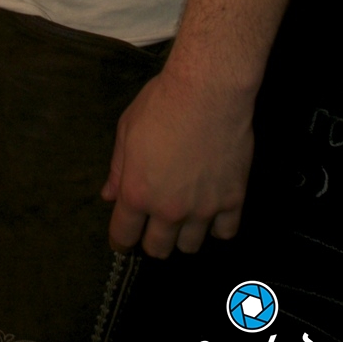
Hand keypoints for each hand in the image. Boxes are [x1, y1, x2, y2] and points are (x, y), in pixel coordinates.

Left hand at [101, 65, 253, 257]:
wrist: (207, 92)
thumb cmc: (160, 104)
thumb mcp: (126, 130)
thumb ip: (118, 169)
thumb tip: (109, 196)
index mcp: (137, 192)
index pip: (123, 235)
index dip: (120, 241)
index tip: (122, 242)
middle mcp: (169, 208)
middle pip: (158, 249)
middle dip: (152, 242)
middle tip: (154, 228)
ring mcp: (203, 209)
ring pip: (191, 246)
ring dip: (183, 236)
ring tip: (183, 219)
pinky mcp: (233, 200)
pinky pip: (225, 232)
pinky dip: (217, 227)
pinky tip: (212, 214)